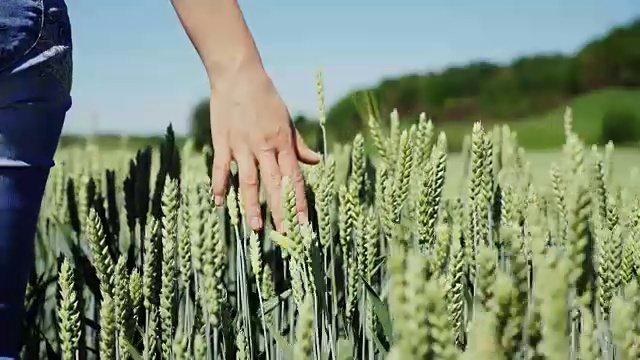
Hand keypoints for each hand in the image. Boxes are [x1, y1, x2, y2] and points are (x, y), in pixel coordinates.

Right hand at [209, 68, 320, 231]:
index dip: (300, 202)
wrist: (238, 75)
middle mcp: (264, 147)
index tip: (304, 224)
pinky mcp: (223, 141)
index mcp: (283, 143)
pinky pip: (221, 167)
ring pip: (248, 180)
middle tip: (285, 234)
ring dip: (252, 205)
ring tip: (257, 227)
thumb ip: (299, 145)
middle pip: (274, 184)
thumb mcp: (287, 121)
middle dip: (281, 211)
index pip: (294, 179)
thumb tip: (316, 162)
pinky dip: (219, 185)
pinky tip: (219, 203)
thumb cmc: (266, 97)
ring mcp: (242, 145)